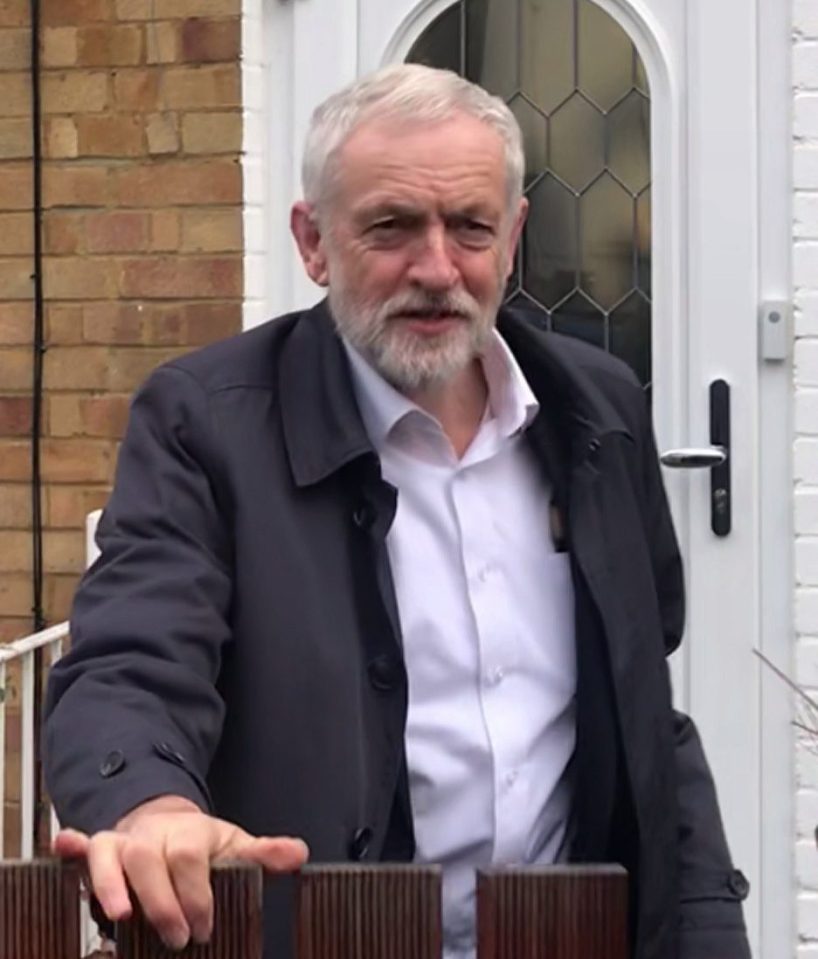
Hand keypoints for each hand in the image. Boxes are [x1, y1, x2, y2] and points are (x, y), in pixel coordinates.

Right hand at [52, 795, 308, 949]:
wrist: (171, 824)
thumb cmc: (204, 846)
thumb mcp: (235, 847)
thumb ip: (263, 853)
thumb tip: (299, 854)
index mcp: (191, 832)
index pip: (190, 857)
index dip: (195, 892)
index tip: (202, 928)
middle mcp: (154, 834)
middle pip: (148, 857)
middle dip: (160, 899)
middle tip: (176, 939)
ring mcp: (124, 840)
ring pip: (110, 852)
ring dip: (109, 883)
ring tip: (120, 917)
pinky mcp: (100, 851)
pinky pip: (82, 846)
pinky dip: (69, 848)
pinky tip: (61, 849)